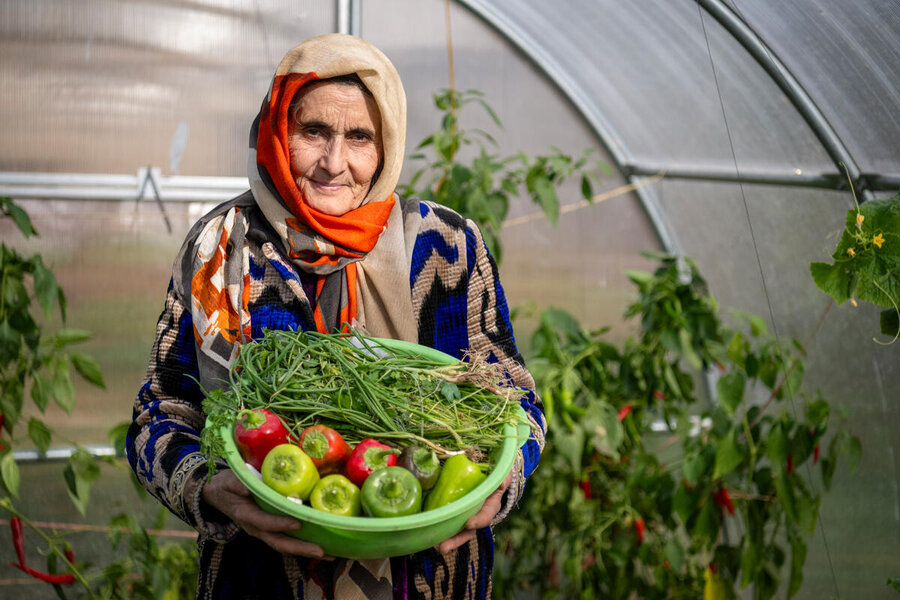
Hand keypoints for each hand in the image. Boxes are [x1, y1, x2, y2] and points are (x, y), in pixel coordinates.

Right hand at [201, 469, 328, 558]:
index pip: (265, 522)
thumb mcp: (230, 480)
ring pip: (285, 545)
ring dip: (306, 550)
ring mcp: (264, 531)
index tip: (298, 523)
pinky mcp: (270, 530)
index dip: (280, 523)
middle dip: (300, 548)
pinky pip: (287, 540)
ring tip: (330, 555)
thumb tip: (247, 487)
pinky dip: (303, 545)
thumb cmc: (227, 485)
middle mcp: (256, 528)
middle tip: (322, 552)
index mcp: (246, 515)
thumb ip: (238, 484)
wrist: (218, 494)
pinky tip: (322, 547)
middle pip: (279, 542)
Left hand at [435, 469, 512, 553]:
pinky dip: (439, 528)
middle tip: (443, 548)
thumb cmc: (496, 477)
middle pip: (468, 531)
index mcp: (490, 506)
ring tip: (433, 545)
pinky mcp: (455, 512)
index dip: (478, 521)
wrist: (490, 477)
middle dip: (456, 540)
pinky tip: (428, 532)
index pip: (485, 516)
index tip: (469, 524)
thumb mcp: (503, 477)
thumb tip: (502, 484)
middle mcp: (478, 515)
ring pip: (457, 531)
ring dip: (445, 539)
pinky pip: (448, 521)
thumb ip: (503, 480)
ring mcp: (466, 516)